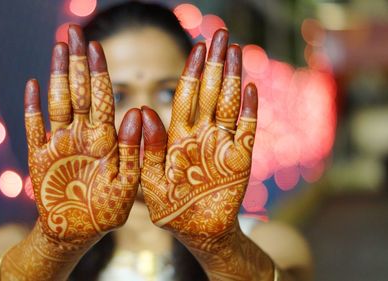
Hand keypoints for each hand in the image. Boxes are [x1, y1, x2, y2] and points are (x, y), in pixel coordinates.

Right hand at [24, 26, 140, 249]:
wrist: (74, 233)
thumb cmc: (105, 212)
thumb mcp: (127, 183)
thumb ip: (132, 149)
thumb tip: (136, 110)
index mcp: (105, 140)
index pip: (102, 99)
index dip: (99, 73)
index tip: (97, 46)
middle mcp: (82, 136)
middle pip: (79, 92)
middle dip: (77, 62)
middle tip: (74, 32)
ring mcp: (59, 143)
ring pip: (58, 102)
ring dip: (57, 75)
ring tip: (58, 47)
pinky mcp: (38, 156)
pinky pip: (33, 127)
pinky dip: (31, 106)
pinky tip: (33, 84)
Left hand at [141, 29, 257, 246]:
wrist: (199, 234)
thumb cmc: (171, 210)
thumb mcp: (150, 182)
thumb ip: (147, 149)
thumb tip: (143, 110)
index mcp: (177, 138)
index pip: (185, 97)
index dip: (191, 72)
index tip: (196, 46)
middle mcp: (201, 135)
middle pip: (209, 93)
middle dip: (214, 64)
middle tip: (220, 34)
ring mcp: (222, 145)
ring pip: (228, 104)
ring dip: (232, 78)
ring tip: (236, 50)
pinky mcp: (241, 160)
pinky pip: (247, 131)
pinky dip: (249, 110)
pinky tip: (250, 88)